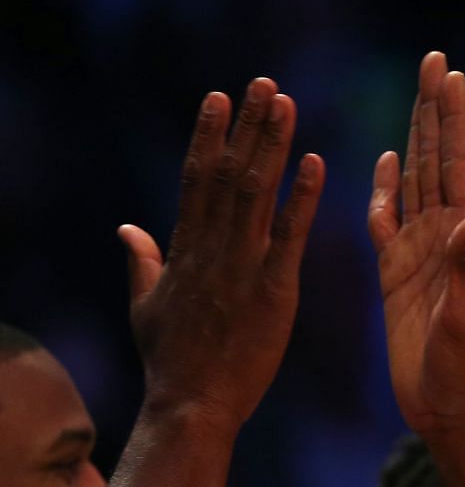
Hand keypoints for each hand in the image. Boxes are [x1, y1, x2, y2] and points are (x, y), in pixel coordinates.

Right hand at [119, 78, 324, 428]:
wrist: (192, 403)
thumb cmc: (170, 361)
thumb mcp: (144, 305)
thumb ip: (140, 262)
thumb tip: (127, 227)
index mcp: (184, 249)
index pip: (196, 178)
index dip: (209, 136)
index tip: (218, 98)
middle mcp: (211, 248)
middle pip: (228, 173)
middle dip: (246, 126)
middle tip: (263, 82)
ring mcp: (241, 267)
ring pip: (256, 192)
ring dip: (272, 145)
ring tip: (286, 104)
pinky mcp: (272, 290)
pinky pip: (289, 236)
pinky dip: (302, 198)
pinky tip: (315, 162)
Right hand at [371, 51, 464, 435]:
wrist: (449, 409)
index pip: (458, 163)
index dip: (454, 117)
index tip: (451, 71)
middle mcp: (446, 237)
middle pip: (437, 158)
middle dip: (435, 109)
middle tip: (434, 60)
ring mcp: (421, 252)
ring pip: (414, 180)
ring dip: (415, 136)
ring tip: (417, 95)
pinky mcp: (397, 273)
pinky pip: (387, 219)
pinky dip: (385, 187)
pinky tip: (387, 160)